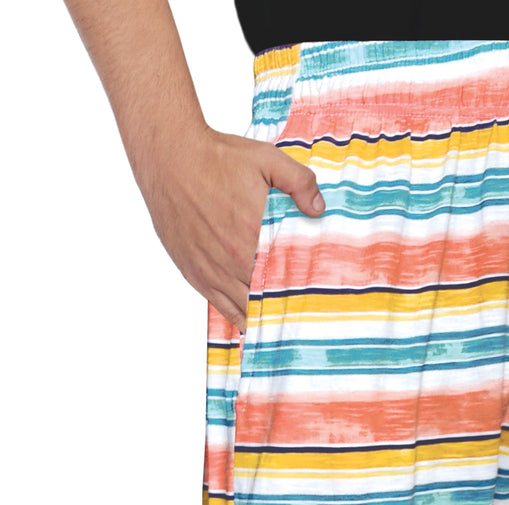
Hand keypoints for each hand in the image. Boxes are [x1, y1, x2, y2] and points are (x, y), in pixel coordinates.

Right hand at [139, 122, 325, 331]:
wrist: (170, 157)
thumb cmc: (216, 158)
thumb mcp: (267, 160)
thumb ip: (299, 182)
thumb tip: (318, 209)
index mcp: (254, 238)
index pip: (285, 279)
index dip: (299, 290)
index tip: (311, 295)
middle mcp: (233, 261)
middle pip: (266, 297)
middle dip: (283, 304)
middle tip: (299, 311)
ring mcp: (212, 271)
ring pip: (245, 308)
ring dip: (261, 313)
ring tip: (279, 320)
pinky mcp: (194, 273)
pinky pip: (222, 307)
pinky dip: (238, 317)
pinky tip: (250, 323)